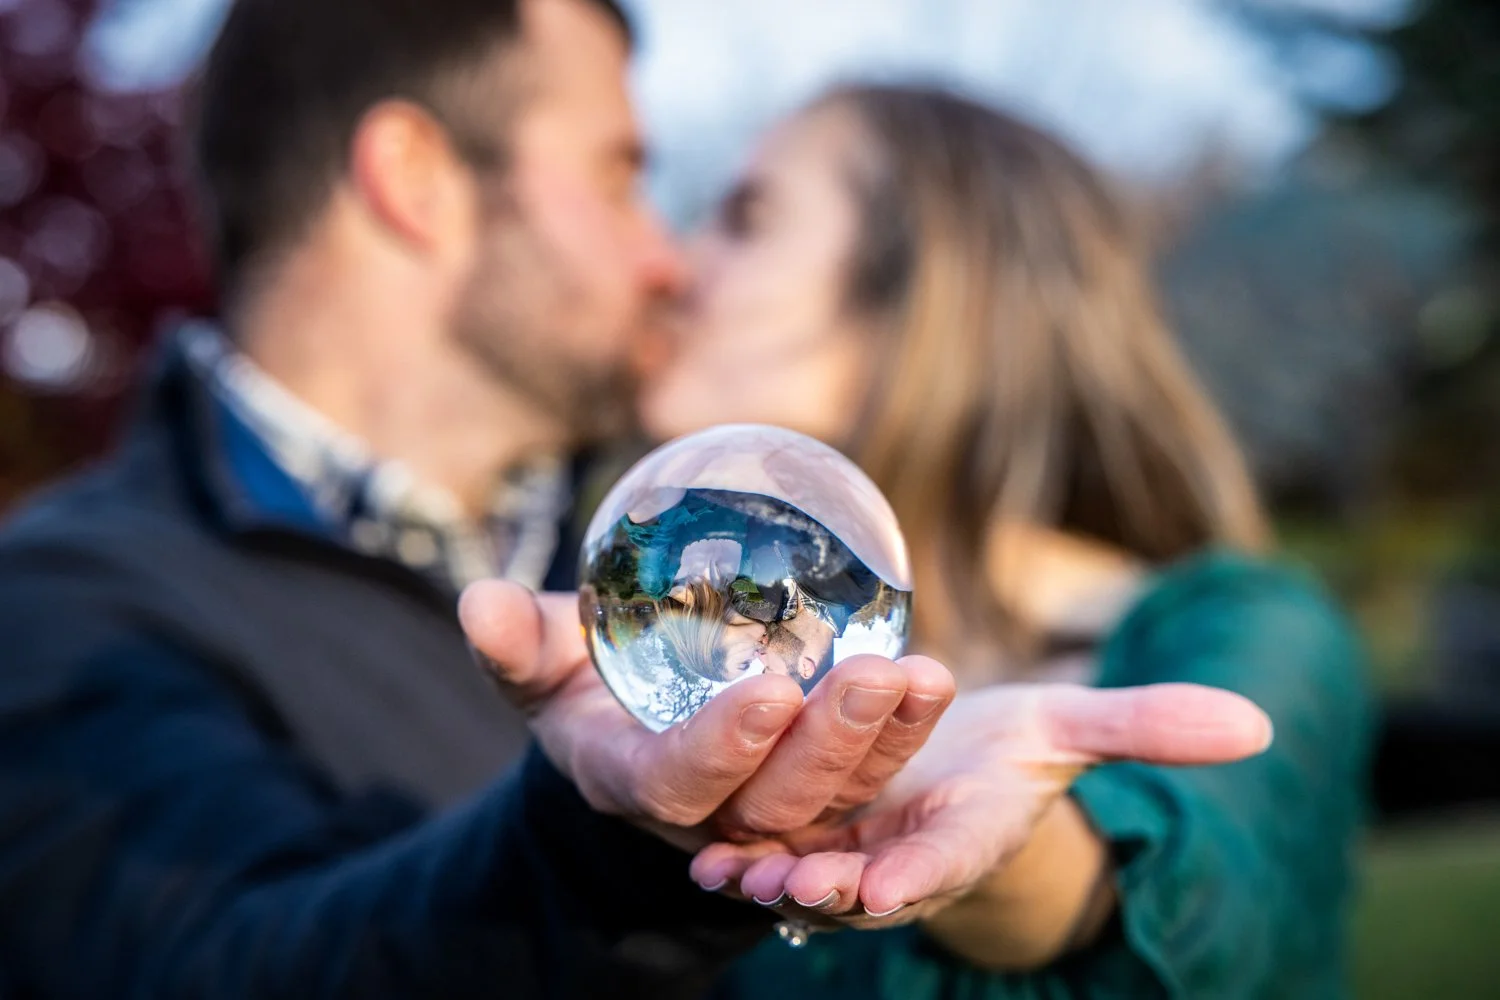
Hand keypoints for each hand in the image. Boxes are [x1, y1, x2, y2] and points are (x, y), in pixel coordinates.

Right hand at [457, 580, 955, 850]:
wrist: (631, 705)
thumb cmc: (580, 672)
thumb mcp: (542, 656)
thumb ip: (514, 640)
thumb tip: (476, 602)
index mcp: (634, 781)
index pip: (679, 782)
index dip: (722, 747)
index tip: (770, 692)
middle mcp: (708, 813)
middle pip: (775, 800)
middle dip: (827, 744)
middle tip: (873, 675)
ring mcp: (767, 805)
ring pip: (835, 794)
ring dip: (885, 742)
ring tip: (927, 677)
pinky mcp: (814, 787)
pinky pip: (867, 774)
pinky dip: (904, 735)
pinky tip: (934, 683)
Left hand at [689, 682, 1271, 928]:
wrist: (935, 769)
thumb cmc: (1005, 750)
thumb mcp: (1069, 726)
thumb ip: (1148, 726)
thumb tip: (1257, 726)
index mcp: (967, 833)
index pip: (951, 858)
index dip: (924, 871)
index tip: (893, 881)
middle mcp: (902, 856)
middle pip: (870, 879)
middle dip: (840, 886)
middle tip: (805, 881)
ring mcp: (845, 852)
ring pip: (807, 874)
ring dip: (772, 877)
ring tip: (737, 870)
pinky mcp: (799, 835)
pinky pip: (765, 849)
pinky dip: (736, 853)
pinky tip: (704, 849)